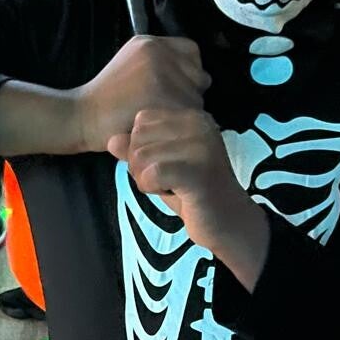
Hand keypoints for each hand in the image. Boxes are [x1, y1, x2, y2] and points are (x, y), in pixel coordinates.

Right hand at [70, 36, 207, 154]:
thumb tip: (193, 74)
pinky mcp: (162, 96)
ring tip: (164, 120)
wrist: (83, 116)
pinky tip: (163, 129)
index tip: (178, 88)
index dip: (190, 72)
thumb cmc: (108, 99)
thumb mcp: (131, 65)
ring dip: (186, 113)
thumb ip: (160, 62)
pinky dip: (179, 125)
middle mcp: (157, 51)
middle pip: (199, 76)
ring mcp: (160, 72)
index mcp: (150, 43)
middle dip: (190, 94)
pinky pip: (187, 114)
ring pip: (196, 98)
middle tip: (170, 109)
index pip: (192, 51)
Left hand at [114, 108, 268, 276]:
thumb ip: (136, 151)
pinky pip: (151, 173)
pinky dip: (152, 188)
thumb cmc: (193, 193)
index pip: (141, 121)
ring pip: (141, 156)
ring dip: (147, 179)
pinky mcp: (198, 171)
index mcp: (191, 117)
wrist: (228, 222)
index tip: (164, 167)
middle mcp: (199, 124)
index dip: (141, 148)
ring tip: (172, 187)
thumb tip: (111, 140)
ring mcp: (201, 146)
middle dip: (141, 165)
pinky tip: (172, 193)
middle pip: (138, 138)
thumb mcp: (160, 167)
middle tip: (167, 181)